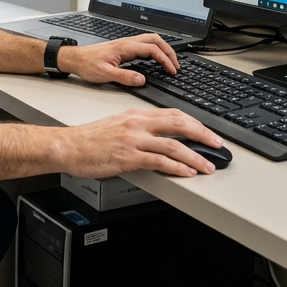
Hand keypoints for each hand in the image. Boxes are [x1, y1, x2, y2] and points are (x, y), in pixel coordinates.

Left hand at [57, 34, 178, 85]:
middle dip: (169, 51)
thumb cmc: (87, 64)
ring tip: (170, 62)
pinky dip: (155, 50)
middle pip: (155, 40)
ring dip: (163, 49)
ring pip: (150, 40)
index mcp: (125, 47)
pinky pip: (144, 45)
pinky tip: (155, 60)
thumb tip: (142, 79)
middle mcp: (127, 43)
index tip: (172, 70)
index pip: (152, 49)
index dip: (165, 60)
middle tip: (176, 65)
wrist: (75, 58)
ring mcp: (126, 44)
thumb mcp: (105, 74)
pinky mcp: (124, 48)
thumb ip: (124, 77)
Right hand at [57, 108, 222, 176]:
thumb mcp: (118, 124)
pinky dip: (178, 168)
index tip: (207, 132)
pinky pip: (160, 162)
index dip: (195, 123)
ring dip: (195, 157)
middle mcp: (139, 123)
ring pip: (174, 145)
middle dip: (203, 135)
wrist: (69, 146)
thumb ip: (140, 128)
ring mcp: (134, 140)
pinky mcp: (129, 157)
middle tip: (217, 145)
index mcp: (137, 114)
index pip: (174, 114)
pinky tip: (187, 172)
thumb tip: (160, 138)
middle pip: (180, 124)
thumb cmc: (90, 139)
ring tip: (208, 166)